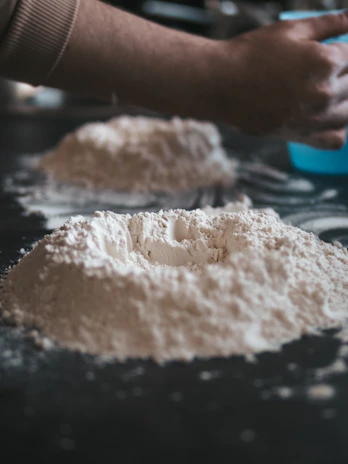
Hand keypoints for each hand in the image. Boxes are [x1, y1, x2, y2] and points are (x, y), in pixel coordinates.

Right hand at [214, 11, 347, 148]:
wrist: (221, 85)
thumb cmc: (251, 55)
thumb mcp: (290, 30)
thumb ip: (327, 23)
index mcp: (326, 62)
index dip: (343, 52)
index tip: (329, 52)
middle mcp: (324, 93)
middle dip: (343, 74)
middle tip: (317, 72)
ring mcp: (313, 118)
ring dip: (345, 100)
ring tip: (325, 91)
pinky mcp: (301, 135)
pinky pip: (335, 139)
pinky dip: (338, 129)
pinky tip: (328, 117)